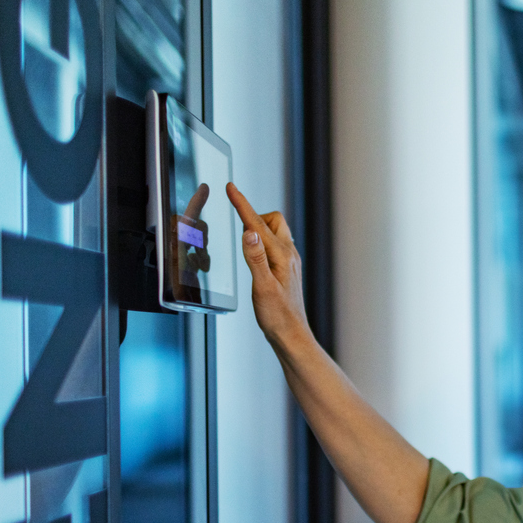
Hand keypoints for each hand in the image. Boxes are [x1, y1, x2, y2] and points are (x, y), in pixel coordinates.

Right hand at [227, 182, 312, 349]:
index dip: (242, 204)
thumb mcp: (262, 287)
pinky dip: (261, 243)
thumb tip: (250, 233)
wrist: (291, 334)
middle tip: (237, 225)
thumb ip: (255, 259)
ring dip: (258, 230)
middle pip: (271, 220)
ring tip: (244, 245)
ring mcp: (288, 261)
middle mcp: (288, 254)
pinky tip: (254, 256)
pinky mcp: (285, 268)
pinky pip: (273, 245)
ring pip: (273, 232)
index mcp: (281, 256)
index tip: (231, 188)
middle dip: (253, 216)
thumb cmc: (277, 316)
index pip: (257, 224)